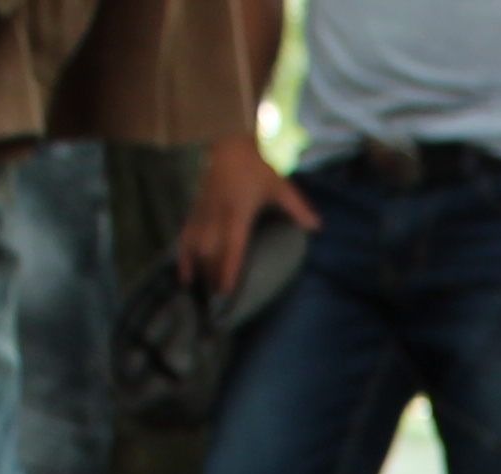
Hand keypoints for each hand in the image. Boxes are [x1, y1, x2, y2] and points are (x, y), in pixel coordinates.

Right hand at [179, 136, 319, 301]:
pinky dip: (183, 257)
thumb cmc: (256, 165)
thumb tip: (317, 227)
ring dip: (199, 271)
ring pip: (195, 247)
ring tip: (204, 295)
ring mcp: (202, 212)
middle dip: (212, 277)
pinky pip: (185, 237)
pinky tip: (184, 276)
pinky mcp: (195, 211)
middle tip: (218, 303)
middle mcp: (216, 214)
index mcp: (237, 210)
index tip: (226, 291)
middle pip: (210, 252)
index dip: (227, 269)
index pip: (231, 245)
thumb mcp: (279, 185)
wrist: (227, 142)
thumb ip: (297, 208)